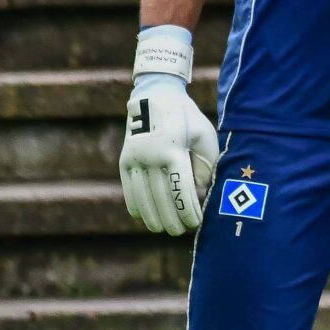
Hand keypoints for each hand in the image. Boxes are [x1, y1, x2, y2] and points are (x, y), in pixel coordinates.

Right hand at [119, 73, 218, 234]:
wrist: (156, 97)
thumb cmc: (188, 120)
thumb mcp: (204, 137)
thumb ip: (205, 165)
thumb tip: (199, 193)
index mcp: (173, 151)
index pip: (180, 190)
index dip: (188, 210)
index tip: (196, 223)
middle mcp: (151, 157)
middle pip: (160, 197)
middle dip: (171, 218)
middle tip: (180, 231)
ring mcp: (134, 159)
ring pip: (142, 197)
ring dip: (152, 216)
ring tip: (162, 229)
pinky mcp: (124, 160)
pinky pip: (128, 188)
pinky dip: (135, 205)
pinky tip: (143, 217)